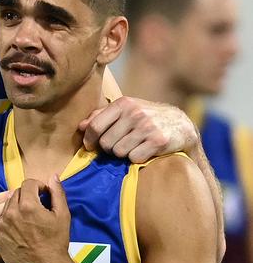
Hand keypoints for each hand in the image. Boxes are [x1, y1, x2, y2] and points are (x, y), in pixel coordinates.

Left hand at [0, 176, 69, 262]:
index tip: (44, 195)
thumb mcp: (63, 215)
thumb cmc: (57, 241)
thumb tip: (53, 176)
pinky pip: (2, 222)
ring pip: (7, 207)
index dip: (38, 186)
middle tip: (37, 207)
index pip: (28, 183)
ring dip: (17, 208)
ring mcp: (2, 225)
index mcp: (27, 205)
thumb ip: (57, 193)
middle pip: (16, 193)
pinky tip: (20, 231)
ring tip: (28, 219)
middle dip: (27, 196)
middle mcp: (11, 212)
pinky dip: (10, 222)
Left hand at [79, 96, 198, 162]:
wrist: (181, 125)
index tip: (89, 146)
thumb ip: (101, 116)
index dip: (89, 139)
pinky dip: (137, 158)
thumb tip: (81, 126)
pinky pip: (134, 158)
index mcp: (123, 103)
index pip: (95, 126)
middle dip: (109, 148)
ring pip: (119, 152)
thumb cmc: (145, 118)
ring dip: (123, 154)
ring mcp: (147, 127)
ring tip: (133, 146)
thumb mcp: (124, 111)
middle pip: (106, 143)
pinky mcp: (158, 141)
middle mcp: (134, 113)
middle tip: (120, 144)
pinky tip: (144, 151)